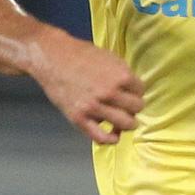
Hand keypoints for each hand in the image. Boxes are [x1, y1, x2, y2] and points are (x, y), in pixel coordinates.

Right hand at [29, 30, 143, 145]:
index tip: (130, 93)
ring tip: (123, 122)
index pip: (141, 90)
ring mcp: (94, 107)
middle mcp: (110, 92)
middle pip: (137, 108)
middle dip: (133, 107)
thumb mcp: (109, 57)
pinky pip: (101, 137)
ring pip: (125, 124)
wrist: (53, 58)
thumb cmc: (80, 55)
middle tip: (127, 107)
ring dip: (128, 124)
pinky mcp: (80, 118)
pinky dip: (110, 139)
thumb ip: (123, 74)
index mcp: (120, 75)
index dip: (136, 92)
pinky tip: (113, 136)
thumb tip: (134, 90)